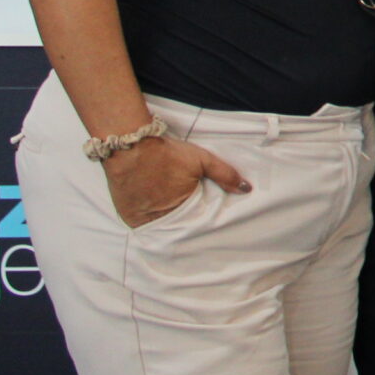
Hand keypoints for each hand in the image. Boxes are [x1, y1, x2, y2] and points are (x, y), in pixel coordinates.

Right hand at [102, 134, 247, 228]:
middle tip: (195, 222)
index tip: (211, 221)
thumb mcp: (201, 160)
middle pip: (178, 229)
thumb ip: (225, 175)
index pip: (197, 224)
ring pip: (161, 228)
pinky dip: (152, 220)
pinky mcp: (128, 216)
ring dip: (169, 223)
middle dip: (187, 225)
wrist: (129, 146)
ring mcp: (141, 221)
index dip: (203, 222)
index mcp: (179, 210)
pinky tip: (159, 214)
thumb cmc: (166, 154)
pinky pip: (144, 225)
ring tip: (177, 220)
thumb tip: (246, 189)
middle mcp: (158, 221)